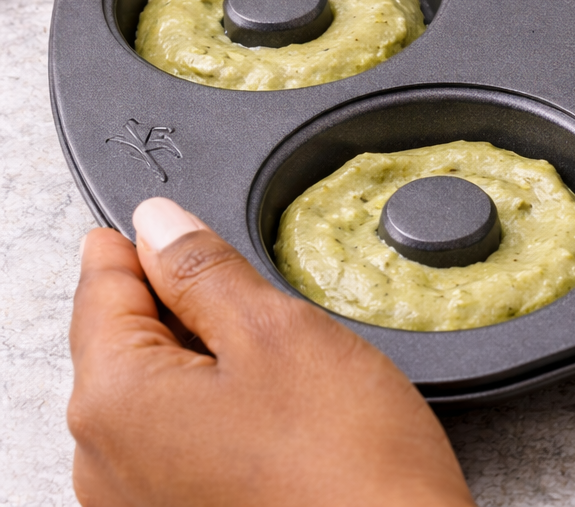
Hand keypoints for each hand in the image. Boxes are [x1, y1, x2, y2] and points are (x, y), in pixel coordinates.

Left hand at [68, 198, 476, 506]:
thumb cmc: (346, 466)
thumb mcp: (279, 333)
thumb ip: (205, 270)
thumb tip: (159, 225)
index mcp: (113, 402)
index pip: (101, 286)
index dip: (148, 241)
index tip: (182, 221)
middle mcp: (103, 463)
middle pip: (123, 342)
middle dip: (183, 308)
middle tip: (262, 302)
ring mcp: (136, 503)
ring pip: (155, 394)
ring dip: (206, 364)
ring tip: (284, 369)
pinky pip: (177, 444)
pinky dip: (217, 414)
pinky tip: (279, 417)